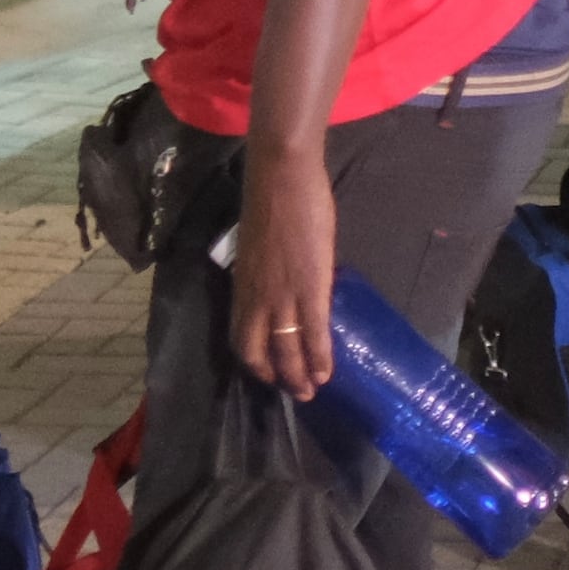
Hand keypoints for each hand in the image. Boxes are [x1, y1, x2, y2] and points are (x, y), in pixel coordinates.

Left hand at [234, 136, 339, 398]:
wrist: (282, 179)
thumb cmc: (272, 203)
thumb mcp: (259, 247)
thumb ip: (266, 272)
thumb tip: (283, 284)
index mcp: (242, 287)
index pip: (241, 337)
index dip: (255, 361)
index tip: (270, 372)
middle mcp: (256, 299)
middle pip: (259, 353)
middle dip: (277, 377)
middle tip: (294, 390)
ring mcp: (282, 297)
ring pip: (287, 351)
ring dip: (300, 377)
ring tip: (312, 390)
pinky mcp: (310, 290)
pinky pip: (313, 335)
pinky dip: (320, 358)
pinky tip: (327, 372)